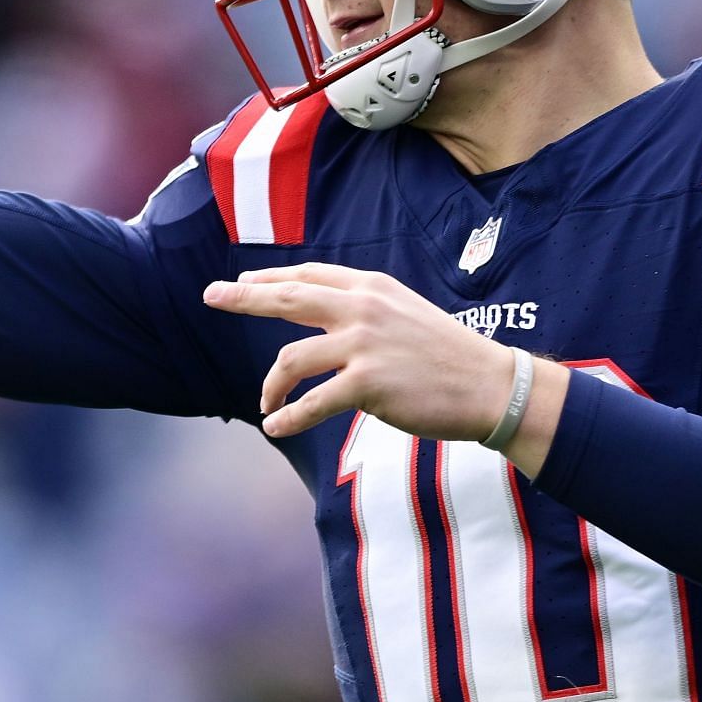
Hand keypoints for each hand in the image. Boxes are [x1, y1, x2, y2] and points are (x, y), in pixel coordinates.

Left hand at [203, 263, 562, 453]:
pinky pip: (312, 402)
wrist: (490, 384)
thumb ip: (366, 311)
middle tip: (211, 296)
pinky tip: (276, 425)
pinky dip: (288, 416)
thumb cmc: (449, 354)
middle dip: (243, 298)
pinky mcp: (368, 383)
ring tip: (266, 404)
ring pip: (290, 358)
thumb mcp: (405, 313)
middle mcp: (363, 308)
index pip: (309, 276)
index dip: (270, 279)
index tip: (242, 283)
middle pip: (287, 297)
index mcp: (372, 287)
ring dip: (270, 386)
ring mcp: (364, 344)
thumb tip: (327, 320)